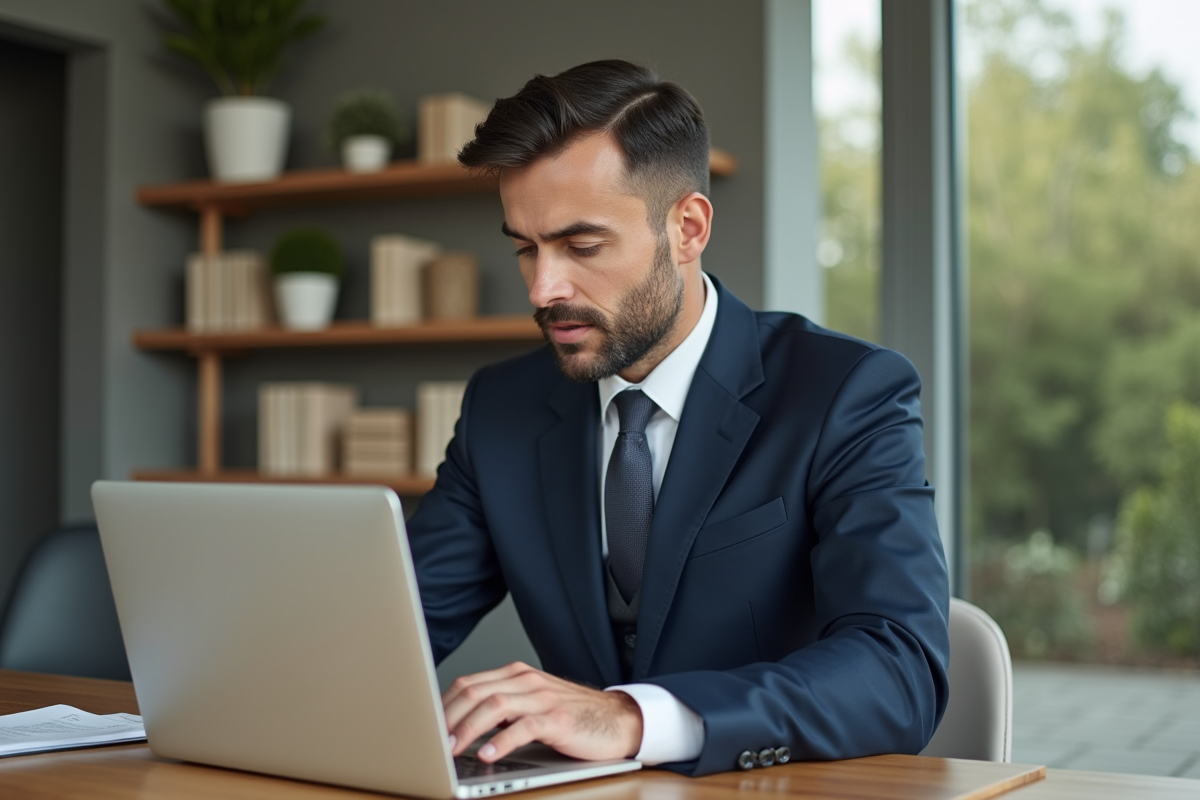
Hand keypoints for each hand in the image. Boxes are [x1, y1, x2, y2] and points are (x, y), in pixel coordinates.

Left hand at [442, 661, 642, 762]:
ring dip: (467, 730)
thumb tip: (460, 728)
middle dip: (448, 718)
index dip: (443, 705)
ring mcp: (542, 698)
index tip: (425, 728)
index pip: (468, 683)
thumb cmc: (570, 716)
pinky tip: (489, 754)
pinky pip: (523, 727)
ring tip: (451, 750)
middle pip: (475, 692)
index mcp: (515, 675)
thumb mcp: (531, 705)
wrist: (617, 720)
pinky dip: (502, 741)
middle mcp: (526, 681)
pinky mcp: (558, 719)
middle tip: (431, 743)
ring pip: (494, 706)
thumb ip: (501, 708)